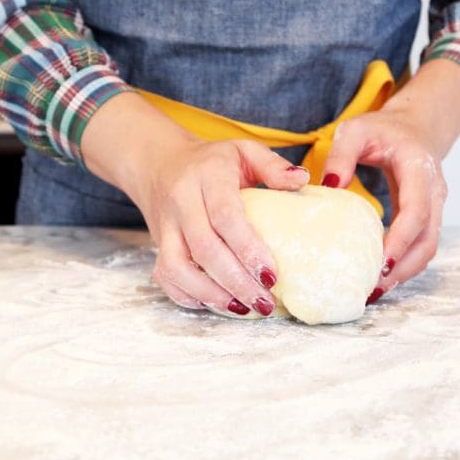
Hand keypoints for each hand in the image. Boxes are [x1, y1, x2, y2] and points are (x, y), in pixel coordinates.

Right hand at [81, 93, 308, 316]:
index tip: (272, 275)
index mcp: (206, 177)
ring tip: (243, 309)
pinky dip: (189, 296)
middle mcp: (181, 202)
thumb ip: (273, 165)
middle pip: (204, 249)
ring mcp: (165, 227)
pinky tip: (218, 304)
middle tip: (264, 302)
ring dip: (211, 294)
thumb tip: (303, 181)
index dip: (248, 249)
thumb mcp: (244, 150)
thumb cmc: (211, 161)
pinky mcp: (156, 245)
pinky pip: (165, 277)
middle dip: (236, 281)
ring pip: (177, 268)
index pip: (225, 217)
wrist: (159, 163)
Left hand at [322, 59, 459, 300]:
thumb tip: (327, 187)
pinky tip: (379, 276)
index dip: (400, 241)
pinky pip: (420, 247)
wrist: (417, 127)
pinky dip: (404, 265)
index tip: (380, 264)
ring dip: (404, 272)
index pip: (417, 211)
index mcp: (419, 169)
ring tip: (373, 290)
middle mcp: (434, 192)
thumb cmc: (383, 129)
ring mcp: (435, 207)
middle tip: (372, 288)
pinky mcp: (427, 218)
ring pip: (427, 248)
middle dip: (403, 267)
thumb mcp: (356, 130)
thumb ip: (341, 155)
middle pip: (428, 240)